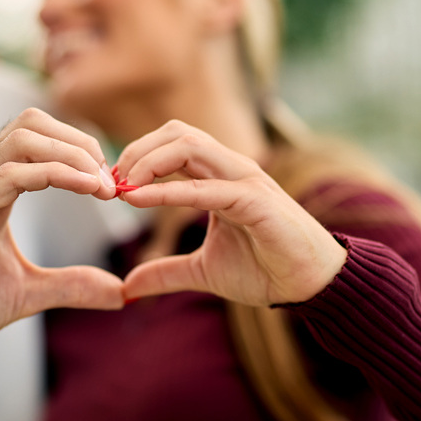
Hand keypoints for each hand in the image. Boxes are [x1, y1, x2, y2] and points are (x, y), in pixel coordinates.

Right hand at [0, 108, 122, 370]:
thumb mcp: (26, 293)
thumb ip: (70, 285)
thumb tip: (119, 292)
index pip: (36, 137)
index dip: (79, 150)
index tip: (110, 185)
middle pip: (32, 123)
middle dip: (80, 142)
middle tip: (110, 180)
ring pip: (24, 137)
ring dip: (73, 154)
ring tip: (102, 186)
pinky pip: (13, 174)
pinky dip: (58, 174)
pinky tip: (87, 190)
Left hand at [116, 121, 347, 306]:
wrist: (311, 286)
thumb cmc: (266, 269)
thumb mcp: (203, 271)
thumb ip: (166, 271)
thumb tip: (128, 287)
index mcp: (219, 176)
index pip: (171, 144)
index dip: (136, 157)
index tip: (109, 187)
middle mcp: (231, 169)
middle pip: (175, 133)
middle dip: (135, 151)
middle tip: (109, 182)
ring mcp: (245, 180)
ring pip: (189, 145)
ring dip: (147, 162)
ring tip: (121, 188)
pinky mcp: (256, 201)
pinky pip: (205, 187)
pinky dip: (168, 191)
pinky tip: (138, 201)